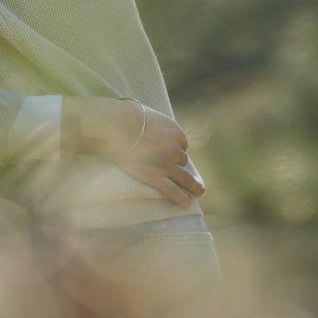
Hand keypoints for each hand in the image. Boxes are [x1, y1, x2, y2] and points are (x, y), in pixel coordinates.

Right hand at [68, 96, 203, 206]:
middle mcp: (174, 149)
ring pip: (183, 176)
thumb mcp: (146, 114)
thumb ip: (151, 122)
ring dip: (192, 185)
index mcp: (175, 132)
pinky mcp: (154, 176)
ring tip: (198, 192)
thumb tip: (143, 120)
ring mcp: (166, 164)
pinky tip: (186, 203)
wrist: (119, 125)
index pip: (180, 144)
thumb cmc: (127, 116)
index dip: (175, 149)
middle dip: (190, 171)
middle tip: (198, 181)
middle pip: (183, 161)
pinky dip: (180, 197)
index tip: (171, 155)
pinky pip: (171, 189)